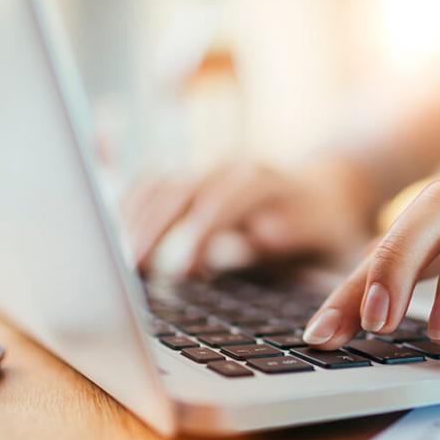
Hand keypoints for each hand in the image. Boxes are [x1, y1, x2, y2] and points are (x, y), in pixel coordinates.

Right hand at [121, 161, 369, 275]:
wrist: (328, 192)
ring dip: (133, 220)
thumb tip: (261, 234)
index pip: (222, 200)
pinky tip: (111, 237)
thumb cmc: (328, 229)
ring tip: (116, 263)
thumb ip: (295, 236)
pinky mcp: (192, 183)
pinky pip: (150, 187)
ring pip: (159, 185)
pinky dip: (127, 209)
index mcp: (265, 181)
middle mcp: (231, 169)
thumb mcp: (327, 237)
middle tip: (131, 269)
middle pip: (179, 189)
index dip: (198, 234)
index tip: (182, 270)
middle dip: (153, 228)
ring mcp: (207, 172)